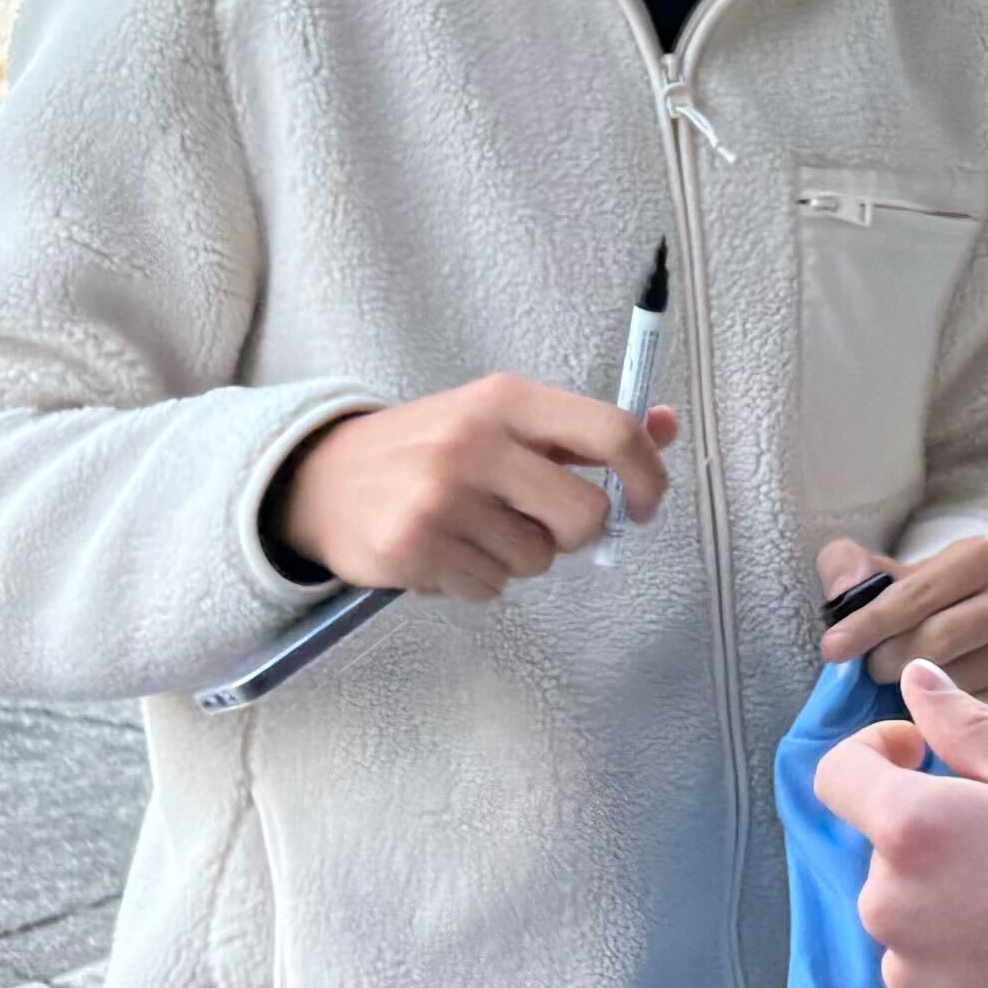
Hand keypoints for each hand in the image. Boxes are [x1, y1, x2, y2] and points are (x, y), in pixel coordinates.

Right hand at [282, 376, 676, 596]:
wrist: (320, 478)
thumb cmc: (427, 447)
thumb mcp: (498, 418)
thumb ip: (578, 429)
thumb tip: (667, 424)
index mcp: (504, 399)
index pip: (611, 432)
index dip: (648, 477)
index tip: (644, 506)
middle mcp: (474, 443)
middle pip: (585, 516)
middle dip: (574, 535)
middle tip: (540, 526)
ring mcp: (440, 498)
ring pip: (537, 561)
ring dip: (516, 558)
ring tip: (471, 529)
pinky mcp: (413, 548)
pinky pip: (489, 588)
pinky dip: (475, 579)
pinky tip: (442, 549)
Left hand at [818, 659, 987, 987]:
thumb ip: (969, 729)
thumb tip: (917, 680)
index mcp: (912, 830)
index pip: (838, 775)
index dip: (874, 754)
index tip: (920, 758)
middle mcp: (886, 903)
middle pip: (886, 853)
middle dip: (935, 841)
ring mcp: (902, 973)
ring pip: (908, 918)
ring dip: (948, 906)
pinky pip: (927, 978)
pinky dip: (960, 966)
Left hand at [822, 535, 987, 700]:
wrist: (971, 630)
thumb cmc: (919, 601)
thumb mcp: (882, 573)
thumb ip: (849, 567)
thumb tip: (844, 586)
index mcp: (981, 557)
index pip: (917, 594)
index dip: (870, 623)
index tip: (833, 649)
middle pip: (939, 638)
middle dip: (889, 658)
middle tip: (867, 670)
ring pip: (954, 680)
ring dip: (911, 689)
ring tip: (894, 682)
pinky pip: (968, 713)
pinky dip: (935, 716)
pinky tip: (920, 706)